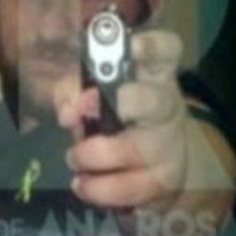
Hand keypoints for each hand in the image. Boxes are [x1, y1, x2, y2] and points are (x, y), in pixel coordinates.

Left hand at [54, 30, 186, 208]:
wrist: (154, 160)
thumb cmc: (117, 114)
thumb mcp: (94, 92)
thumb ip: (72, 91)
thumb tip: (67, 112)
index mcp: (153, 73)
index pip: (165, 50)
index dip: (148, 47)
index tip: (126, 47)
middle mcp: (167, 105)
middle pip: (153, 101)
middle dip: (117, 104)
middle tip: (82, 111)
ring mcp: (168, 144)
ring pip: (133, 150)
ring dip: (92, 155)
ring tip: (74, 157)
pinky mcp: (164, 179)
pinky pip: (129, 188)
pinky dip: (98, 189)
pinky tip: (82, 184)